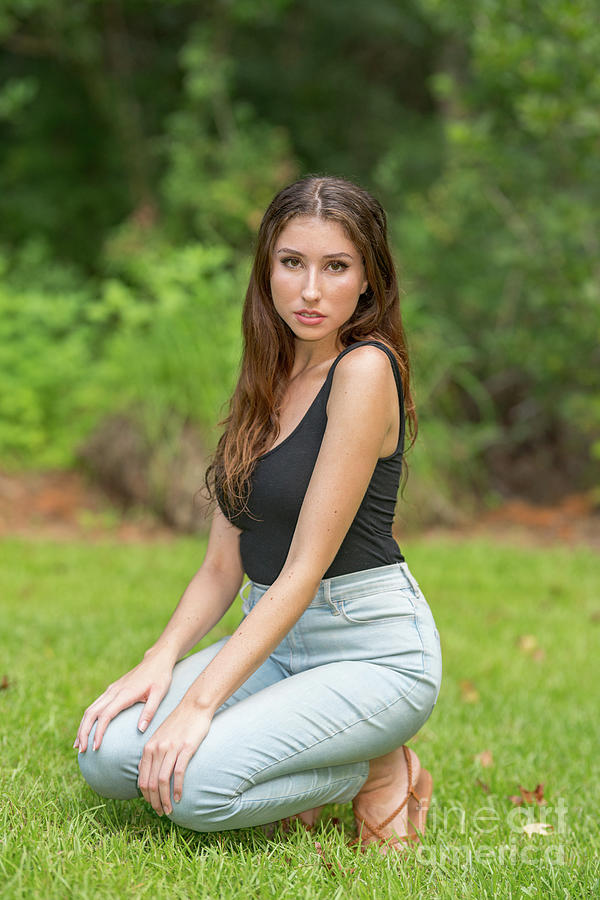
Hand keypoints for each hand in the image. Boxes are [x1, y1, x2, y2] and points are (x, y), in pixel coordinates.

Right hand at [74, 651, 173, 752]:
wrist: (156, 659)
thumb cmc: (160, 677)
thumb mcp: (160, 693)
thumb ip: (150, 711)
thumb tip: (140, 730)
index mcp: (124, 694)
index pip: (106, 715)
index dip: (98, 732)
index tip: (95, 747)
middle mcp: (114, 691)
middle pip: (92, 713)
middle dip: (84, 732)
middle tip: (81, 750)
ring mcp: (111, 690)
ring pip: (90, 709)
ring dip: (83, 726)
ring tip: (79, 745)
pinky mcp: (112, 690)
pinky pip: (95, 705)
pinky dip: (88, 719)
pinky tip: (87, 729)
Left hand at [137, 700, 211, 815]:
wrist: (194, 706)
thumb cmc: (178, 723)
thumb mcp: (159, 737)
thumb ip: (151, 754)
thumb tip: (144, 774)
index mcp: (148, 748)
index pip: (142, 779)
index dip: (146, 797)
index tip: (153, 805)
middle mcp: (156, 749)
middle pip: (151, 783)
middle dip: (154, 802)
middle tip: (161, 812)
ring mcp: (171, 748)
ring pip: (163, 781)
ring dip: (165, 799)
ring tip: (170, 809)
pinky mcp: (185, 748)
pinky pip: (178, 772)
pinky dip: (177, 788)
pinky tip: (179, 797)